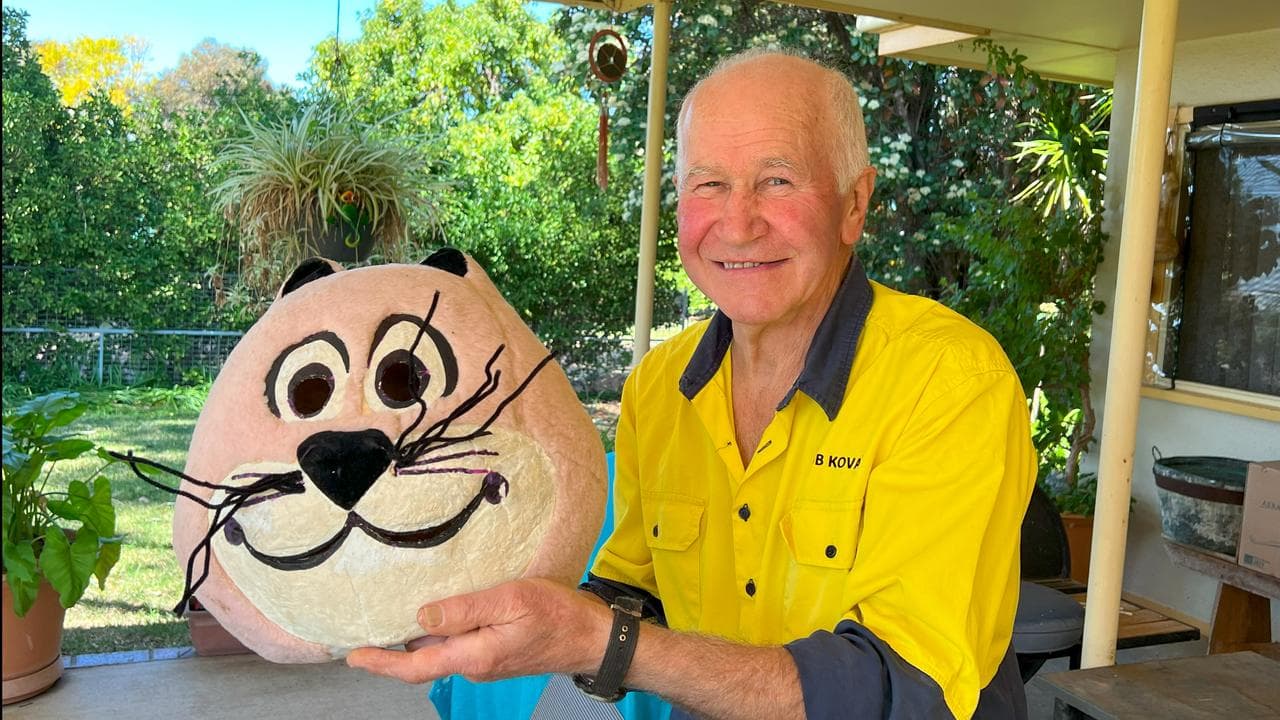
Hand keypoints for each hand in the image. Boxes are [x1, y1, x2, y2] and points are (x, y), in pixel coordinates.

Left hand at [347, 578, 610, 683]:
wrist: (593, 638)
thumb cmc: (557, 614)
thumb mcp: (510, 600)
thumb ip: (464, 609)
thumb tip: (421, 617)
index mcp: (474, 655)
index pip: (415, 667)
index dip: (381, 663)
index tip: (353, 655)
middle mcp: (475, 665)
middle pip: (423, 662)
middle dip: (391, 653)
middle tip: (362, 635)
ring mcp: (486, 662)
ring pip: (441, 653)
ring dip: (415, 643)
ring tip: (389, 622)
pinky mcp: (497, 654)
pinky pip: (459, 646)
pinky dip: (439, 636)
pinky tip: (434, 617)